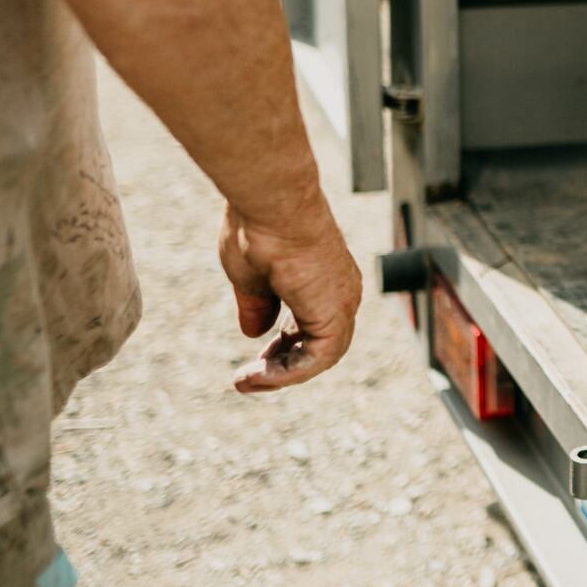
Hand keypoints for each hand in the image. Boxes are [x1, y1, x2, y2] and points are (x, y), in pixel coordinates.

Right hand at [218, 196, 361, 393]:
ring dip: (280, 375)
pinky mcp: (335, 313)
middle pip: (317, 346)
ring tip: (245, 381)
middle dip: (280, 367)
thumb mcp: (252, 278)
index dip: (282, 349)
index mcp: (322, 280)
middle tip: (246, 379)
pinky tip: (259, 374)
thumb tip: (254, 333)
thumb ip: (257, 306)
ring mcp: (341, 302)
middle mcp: (338, 293)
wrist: (272, 205)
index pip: (309, 327)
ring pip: (320, 357)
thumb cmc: (259, 230)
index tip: (254, 361)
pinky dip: (289, 372)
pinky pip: (318, 358)